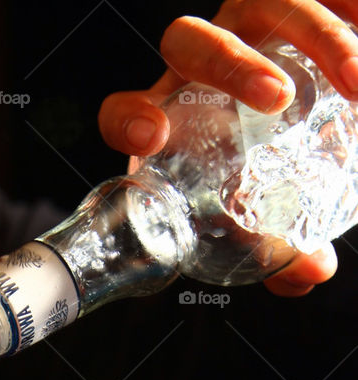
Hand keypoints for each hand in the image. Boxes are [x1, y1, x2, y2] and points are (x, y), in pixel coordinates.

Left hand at [98, 0, 356, 293]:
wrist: (302, 115)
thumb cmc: (261, 175)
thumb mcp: (260, 213)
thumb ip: (274, 248)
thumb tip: (310, 273)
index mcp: (170, 120)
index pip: (125, 113)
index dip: (130, 120)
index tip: (151, 139)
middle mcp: (199, 63)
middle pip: (190, 41)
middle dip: (230, 64)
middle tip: (278, 98)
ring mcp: (248, 24)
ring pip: (266, 6)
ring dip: (313, 35)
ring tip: (355, 78)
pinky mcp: (294, 8)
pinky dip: (349, 10)